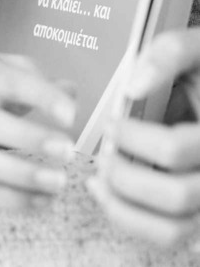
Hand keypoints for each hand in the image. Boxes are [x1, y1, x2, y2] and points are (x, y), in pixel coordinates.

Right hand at [0, 50, 75, 208]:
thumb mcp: (0, 66)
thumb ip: (36, 78)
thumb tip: (70, 92)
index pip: (9, 82)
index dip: (40, 97)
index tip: (69, 114)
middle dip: (28, 138)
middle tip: (66, 149)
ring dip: (21, 175)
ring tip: (58, 182)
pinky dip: (11, 200)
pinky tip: (41, 200)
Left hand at [88, 28, 199, 247]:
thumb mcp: (198, 50)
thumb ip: (169, 54)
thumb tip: (133, 87)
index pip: (174, 150)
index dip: (133, 137)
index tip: (112, 124)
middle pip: (176, 196)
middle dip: (127, 176)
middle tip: (106, 155)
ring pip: (173, 230)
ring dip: (124, 208)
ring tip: (98, 182)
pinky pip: (172, 238)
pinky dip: (137, 223)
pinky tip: (114, 198)